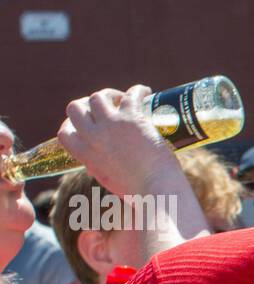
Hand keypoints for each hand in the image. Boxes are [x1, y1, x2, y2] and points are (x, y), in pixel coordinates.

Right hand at [57, 85, 172, 194]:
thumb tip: (98, 165)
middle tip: (106, 107)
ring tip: (124, 99)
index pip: (65, 133)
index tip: (87, 123)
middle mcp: (93, 138)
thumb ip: (101, 168)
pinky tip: (146, 92)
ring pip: (98, 96)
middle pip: (75, 108)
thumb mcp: (110, 181)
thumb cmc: (140, 193)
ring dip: (110, 94)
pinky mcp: (132, 118)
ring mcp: (111, 125)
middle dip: (87, 104)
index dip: (73, 124)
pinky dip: (139, 90)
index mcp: (86, 156)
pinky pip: (131, 94)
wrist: (158, 190)